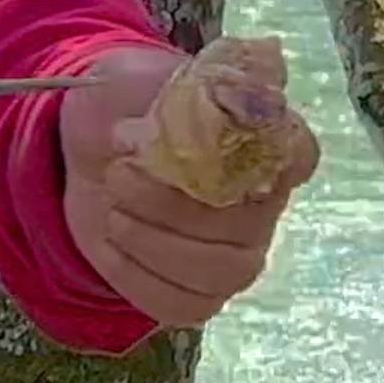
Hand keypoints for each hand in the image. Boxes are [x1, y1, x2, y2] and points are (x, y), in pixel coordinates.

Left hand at [57, 45, 312, 331]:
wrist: (83, 153)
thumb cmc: (123, 108)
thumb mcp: (138, 78)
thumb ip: (183, 84)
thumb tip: (233, 83)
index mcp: (262, 142)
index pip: (299, 154)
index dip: (273, 156)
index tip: (216, 146)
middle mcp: (261, 203)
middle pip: (247, 224)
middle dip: (174, 205)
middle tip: (118, 174)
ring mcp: (234, 253)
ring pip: (221, 272)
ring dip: (156, 244)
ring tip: (112, 208)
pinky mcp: (197, 290)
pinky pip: (185, 304)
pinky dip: (139, 277)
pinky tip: (112, 243)